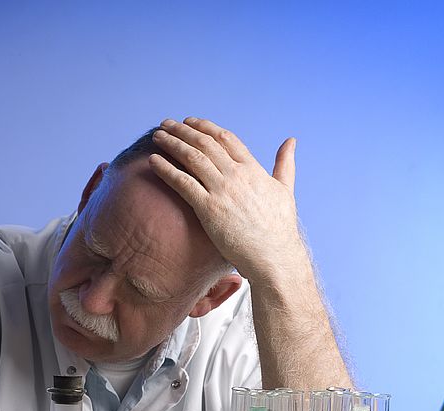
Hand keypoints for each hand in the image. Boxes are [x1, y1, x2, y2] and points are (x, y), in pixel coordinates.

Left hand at [148, 117, 305, 281]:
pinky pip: (182, 183)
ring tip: (157, 136)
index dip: (205, 127)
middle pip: (205, 143)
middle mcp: (236, 175)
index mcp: (253, 169)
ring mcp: (222, 191)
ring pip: (192, 158)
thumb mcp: (285, 189)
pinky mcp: (209, 209)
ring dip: (172, 143)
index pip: (225, 138)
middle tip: (166, 123)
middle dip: (183, 130)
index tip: (190, 121)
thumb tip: (291, 141)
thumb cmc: (280, 227)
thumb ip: (284, 163)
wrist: (273, 255)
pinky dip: (166, 169)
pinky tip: (153, 161)